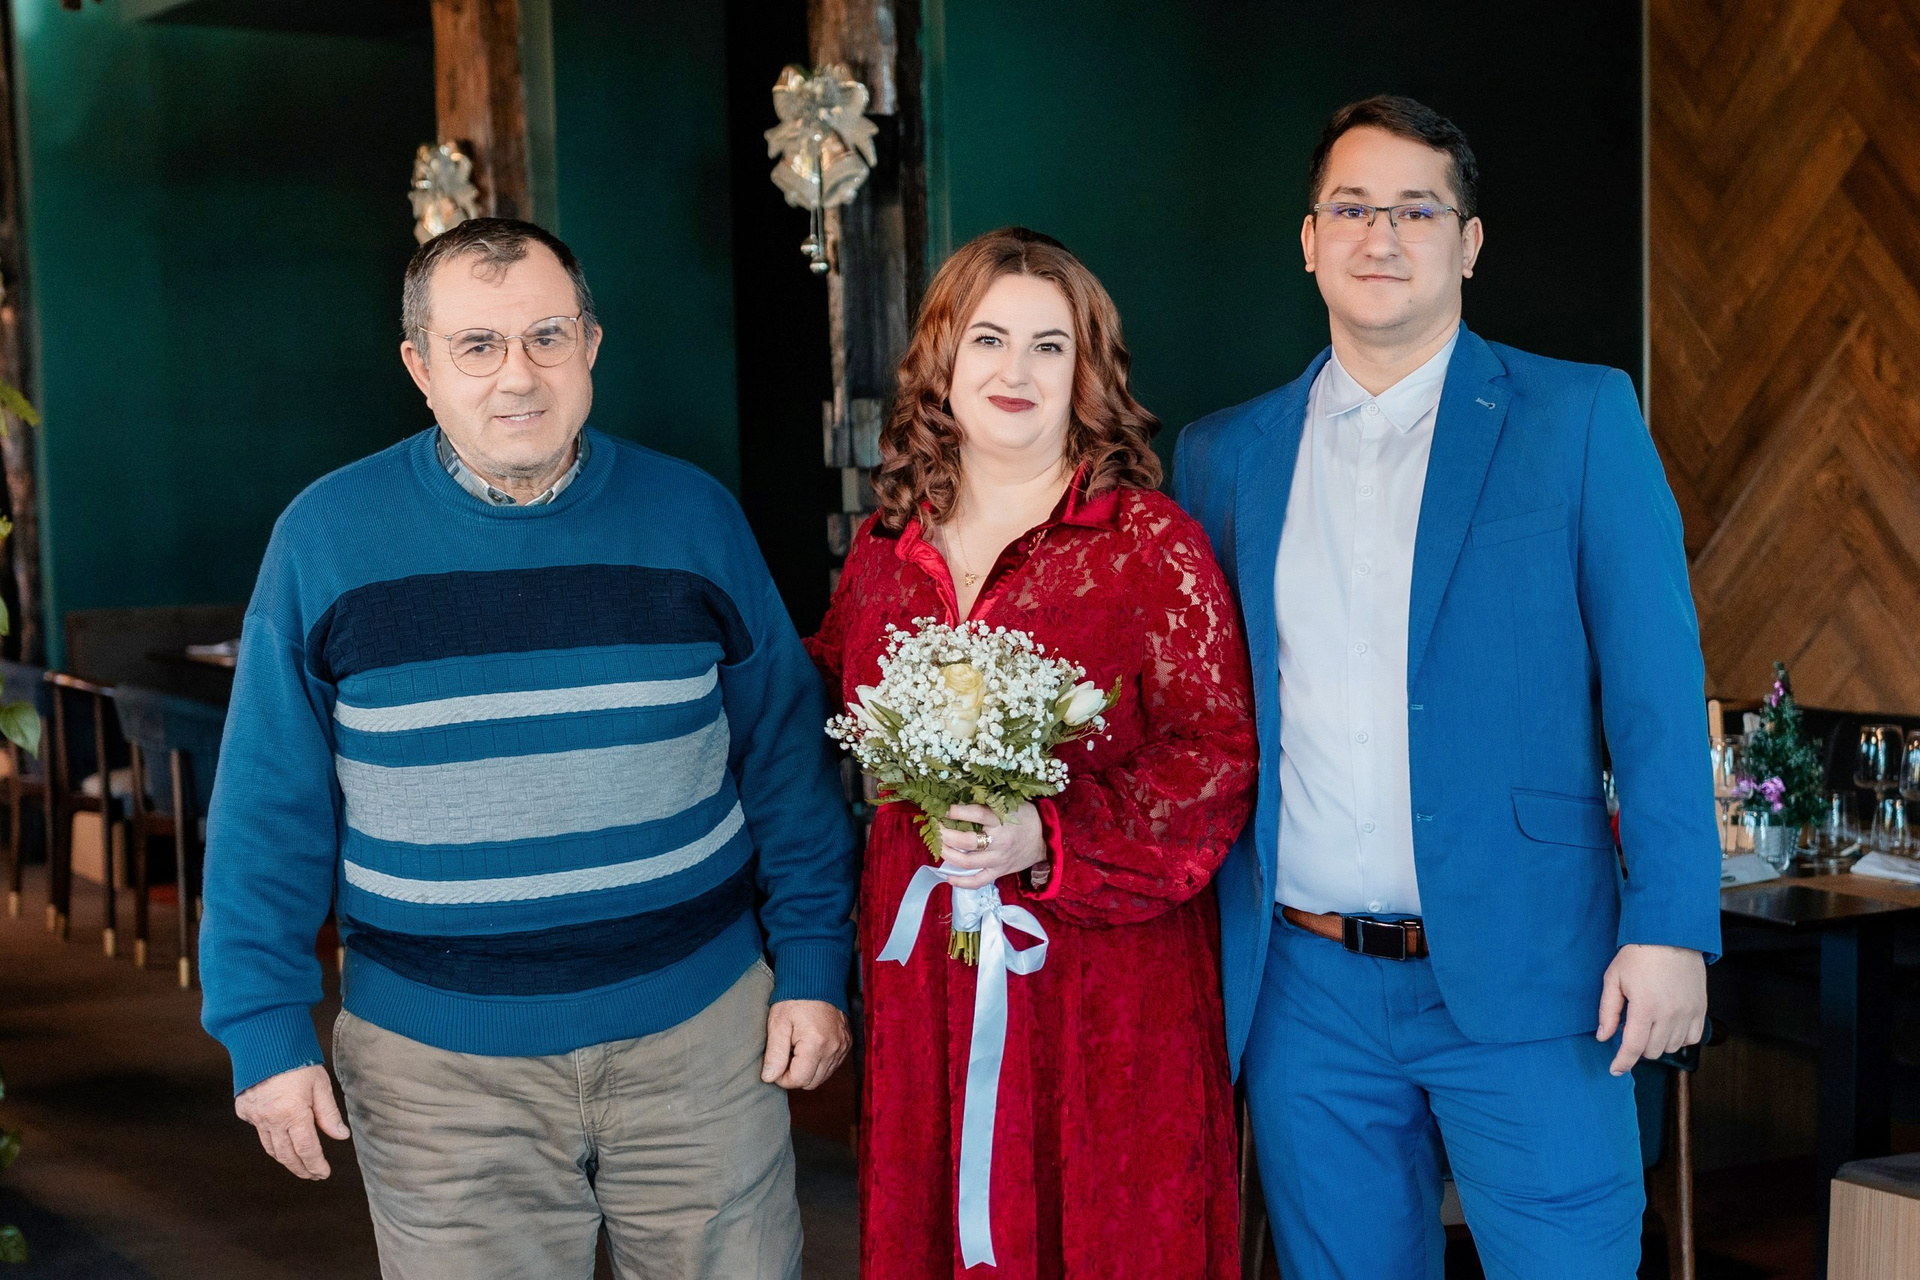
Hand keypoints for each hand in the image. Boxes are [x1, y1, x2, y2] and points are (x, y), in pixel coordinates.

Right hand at [234, 1064, 349, 1179]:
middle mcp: (270, 1119)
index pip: (307, 1149)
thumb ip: (328, 1114)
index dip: (315, 1164)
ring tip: (299, 1164)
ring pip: (270, 1147)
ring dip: (286, 1159)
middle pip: (286, 1155)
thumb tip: (340, 1136)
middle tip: (312, 1174)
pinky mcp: (244, 1110)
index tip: (323, 1173)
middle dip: (301, 1168)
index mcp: (293, 1113)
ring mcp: (254, 1116)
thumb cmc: (297, 1060)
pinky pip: (258, 1131)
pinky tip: (281, 1138)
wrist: (263, 1041)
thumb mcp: (320, 1084)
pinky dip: (270, 1137)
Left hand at [762, 999, 850, 1090]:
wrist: (817, 979)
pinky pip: (832, 1065)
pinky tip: (808, 1048)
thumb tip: (769, 1077)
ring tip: (796, 1050)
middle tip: (784, 1056)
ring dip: (807, 1070)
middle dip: (794, 1075)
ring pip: (822, 1076)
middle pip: (811, 1082)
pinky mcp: (846, 1043)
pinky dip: (819, 1063)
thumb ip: (774, 1053)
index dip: (782, 1077)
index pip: (798, 1080)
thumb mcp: (778, 1023)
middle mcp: (834, 1048)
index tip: (774, 1063)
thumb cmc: (795, 998)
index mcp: (816, 1044)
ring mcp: (842, 1046)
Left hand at [937, 802, 1045, 889]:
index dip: (958, 812)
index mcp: (1002, 820)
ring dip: (947, 854)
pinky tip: (947, 876)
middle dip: (946, 834)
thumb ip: (988, 805)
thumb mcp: (1010, 804)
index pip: (977, 815)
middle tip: (935, 827)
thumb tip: (958, 803)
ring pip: (967, 862)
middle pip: (967, 841)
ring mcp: (998, 859)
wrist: (1045, 839)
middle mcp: (999, 841)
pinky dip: (961, 882)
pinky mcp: (999, 872)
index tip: (944, 809)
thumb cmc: (1024, 817)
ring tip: (938, 846)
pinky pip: (978, 881)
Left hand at [1596, 944, 1706, 1075]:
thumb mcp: (1613, 979)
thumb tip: (1603, 1037)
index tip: (1615, 1069)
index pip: (1633, 1048)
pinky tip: (1668, 1027)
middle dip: (1638, 1048)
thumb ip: (1608, 1011)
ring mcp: (1688, 1013)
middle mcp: (1670, 1015)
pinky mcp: (1701, 1009)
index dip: (1622, 1062)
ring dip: (1658, 1044)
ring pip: (1672, 1047)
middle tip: (1631, 1030)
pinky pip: (1693, 1038)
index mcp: (1645, 1008)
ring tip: (1649, 1024)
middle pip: (1653, 1051)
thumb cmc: (1638, 955)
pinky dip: (1680, 1039)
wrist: (1670, 936)